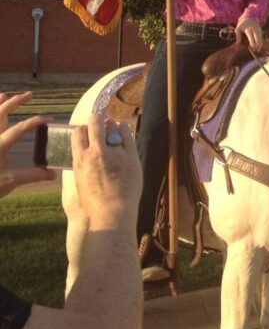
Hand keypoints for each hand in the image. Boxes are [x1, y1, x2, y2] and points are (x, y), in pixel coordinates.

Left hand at [0, 92, 56, 197]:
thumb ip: (33, 175)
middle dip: (15, 102)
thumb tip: (54, 174)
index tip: (49, 119)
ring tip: (3, 95)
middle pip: (1, 114)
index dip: (35, 122)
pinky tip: (0, 120)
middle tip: (29, 94)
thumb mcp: (12, 181)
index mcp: (0, 145)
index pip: (19, 128)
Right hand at [71, 115, 140, 231]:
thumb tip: (81, 153)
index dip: (81, 128)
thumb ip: (80, 164)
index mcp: (80, 160)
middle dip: (95, 118)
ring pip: (112, 128)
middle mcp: (97, 153)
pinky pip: (127, 136)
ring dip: (110, 124)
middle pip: (95, 125)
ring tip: (110, 123)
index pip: (78, 133)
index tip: (85, 128)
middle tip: (97, 117)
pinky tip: (123, 126)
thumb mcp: (79, 181)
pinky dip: (124, 128)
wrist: (113, 212)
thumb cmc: (94, 202)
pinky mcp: (131, 157)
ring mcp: (115, 154)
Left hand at [236, 18, 262, 51]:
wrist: (250, 16)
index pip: (252, 39)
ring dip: (259, 45)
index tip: (251, 49)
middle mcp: (255, 30)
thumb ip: (238, 36)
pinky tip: (258, 46)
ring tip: (257, 50)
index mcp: (249, 30)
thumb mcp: (238, 29)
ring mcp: (259, 30)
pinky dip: (260, 42)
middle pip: (258, 40)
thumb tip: (238, 43)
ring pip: (261, 39)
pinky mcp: (261, 31)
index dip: (252, 45)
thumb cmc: (242, 24)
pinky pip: (261, 38)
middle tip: (255, 51)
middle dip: (257, 46)